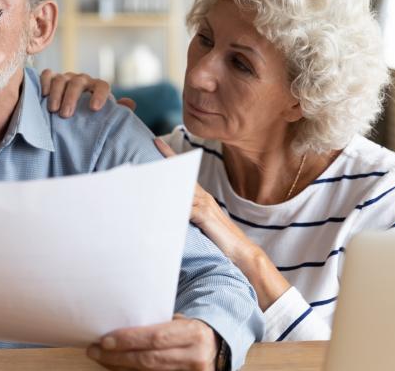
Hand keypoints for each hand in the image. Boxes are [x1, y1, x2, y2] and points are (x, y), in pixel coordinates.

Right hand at [39, 69, 135, 117]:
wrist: (72, 113)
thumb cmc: (89, 116)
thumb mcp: (104, 115)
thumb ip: (117, 111)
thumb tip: (129, 103)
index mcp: (97, 87)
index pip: (102, 85)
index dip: (100, 95)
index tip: (95, 109)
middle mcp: (82, 80)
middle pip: (78, 82)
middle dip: (71, 98)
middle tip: (66, 115)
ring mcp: (66, 78)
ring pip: (61, 79)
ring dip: (56, 94)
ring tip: (53, 110)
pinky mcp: (51, 78)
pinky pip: (47, 75)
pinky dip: (45, 82)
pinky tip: (43, 95)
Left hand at [86, 314, 217, 370]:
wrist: (215, 346)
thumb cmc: (188, 329)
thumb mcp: (179, 320)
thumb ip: (157, 323)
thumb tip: (119, 323)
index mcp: (193, 333)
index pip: (156, 337)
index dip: (129, 340)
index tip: (105, 339)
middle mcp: (195, 356)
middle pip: (149, 359)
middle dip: (118, 356)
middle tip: (95, 349)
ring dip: (120, 367)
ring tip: (100, 358)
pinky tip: (117, 367)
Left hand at [154, 138, 291, 310]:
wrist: (242, 252)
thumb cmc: (220, 240)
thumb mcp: (201, 224)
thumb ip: (187, 215)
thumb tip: (171, 210)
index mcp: (200, 197)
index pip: (183, 173)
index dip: (170, 156)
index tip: (157, 142)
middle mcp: (202, 196)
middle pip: (182, 173)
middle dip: (168, 158)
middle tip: (154, 141)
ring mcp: (204, 205)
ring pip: (182, 186)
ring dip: (168, 178)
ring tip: (151, 167)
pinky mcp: (204, 216)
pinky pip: (186, 206)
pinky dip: (176, 201)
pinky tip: (164, 197)